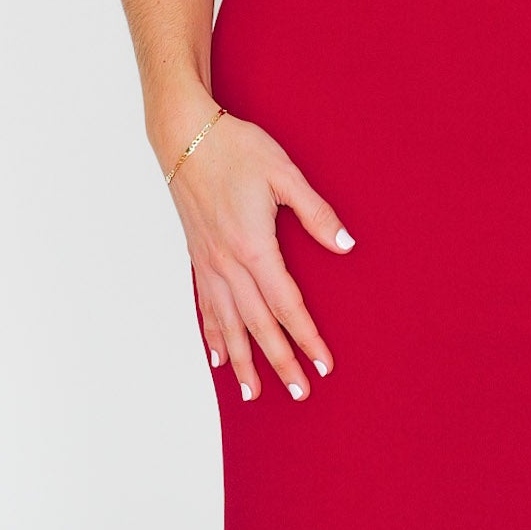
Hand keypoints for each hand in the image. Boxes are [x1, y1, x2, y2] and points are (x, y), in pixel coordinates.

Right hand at [169, 110, 352, 404]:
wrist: (184, 135)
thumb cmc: (236, 148)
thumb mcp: (284, 174)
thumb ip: (316, 213)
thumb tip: (346, 245)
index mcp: (254, 246)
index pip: (286, 305)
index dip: (306, 337)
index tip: (323, 365)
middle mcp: (228, 263)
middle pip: (258, 324)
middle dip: (279, 362)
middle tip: (299, 392)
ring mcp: (209, 263)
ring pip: (228, 324)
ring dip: (244, 361)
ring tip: (253, 393)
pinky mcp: (198, 257)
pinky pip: (206, 306)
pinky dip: (213, 335)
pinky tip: (219, 357)